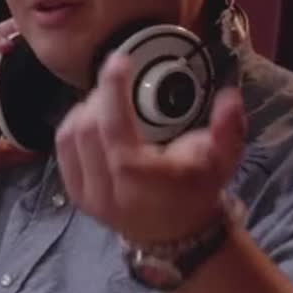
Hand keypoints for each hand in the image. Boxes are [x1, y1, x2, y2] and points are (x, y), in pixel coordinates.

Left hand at [54, 52, 246, 244]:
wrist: (177, 233)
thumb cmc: (197, 191)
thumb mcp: (222, 160)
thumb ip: (229, 129)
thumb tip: (230, 97)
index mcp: (141, 179)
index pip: (114, 126)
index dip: (112, 88)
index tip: (119, 59)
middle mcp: (109, 190)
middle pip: (88, 126)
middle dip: (100, 95)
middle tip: (118, 80)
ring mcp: (89, 196)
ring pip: (70, 136)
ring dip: (85, 108)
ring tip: (106, 99)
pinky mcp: (77, 196)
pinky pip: (63, 150)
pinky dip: (73, 126)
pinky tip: (90, 117)